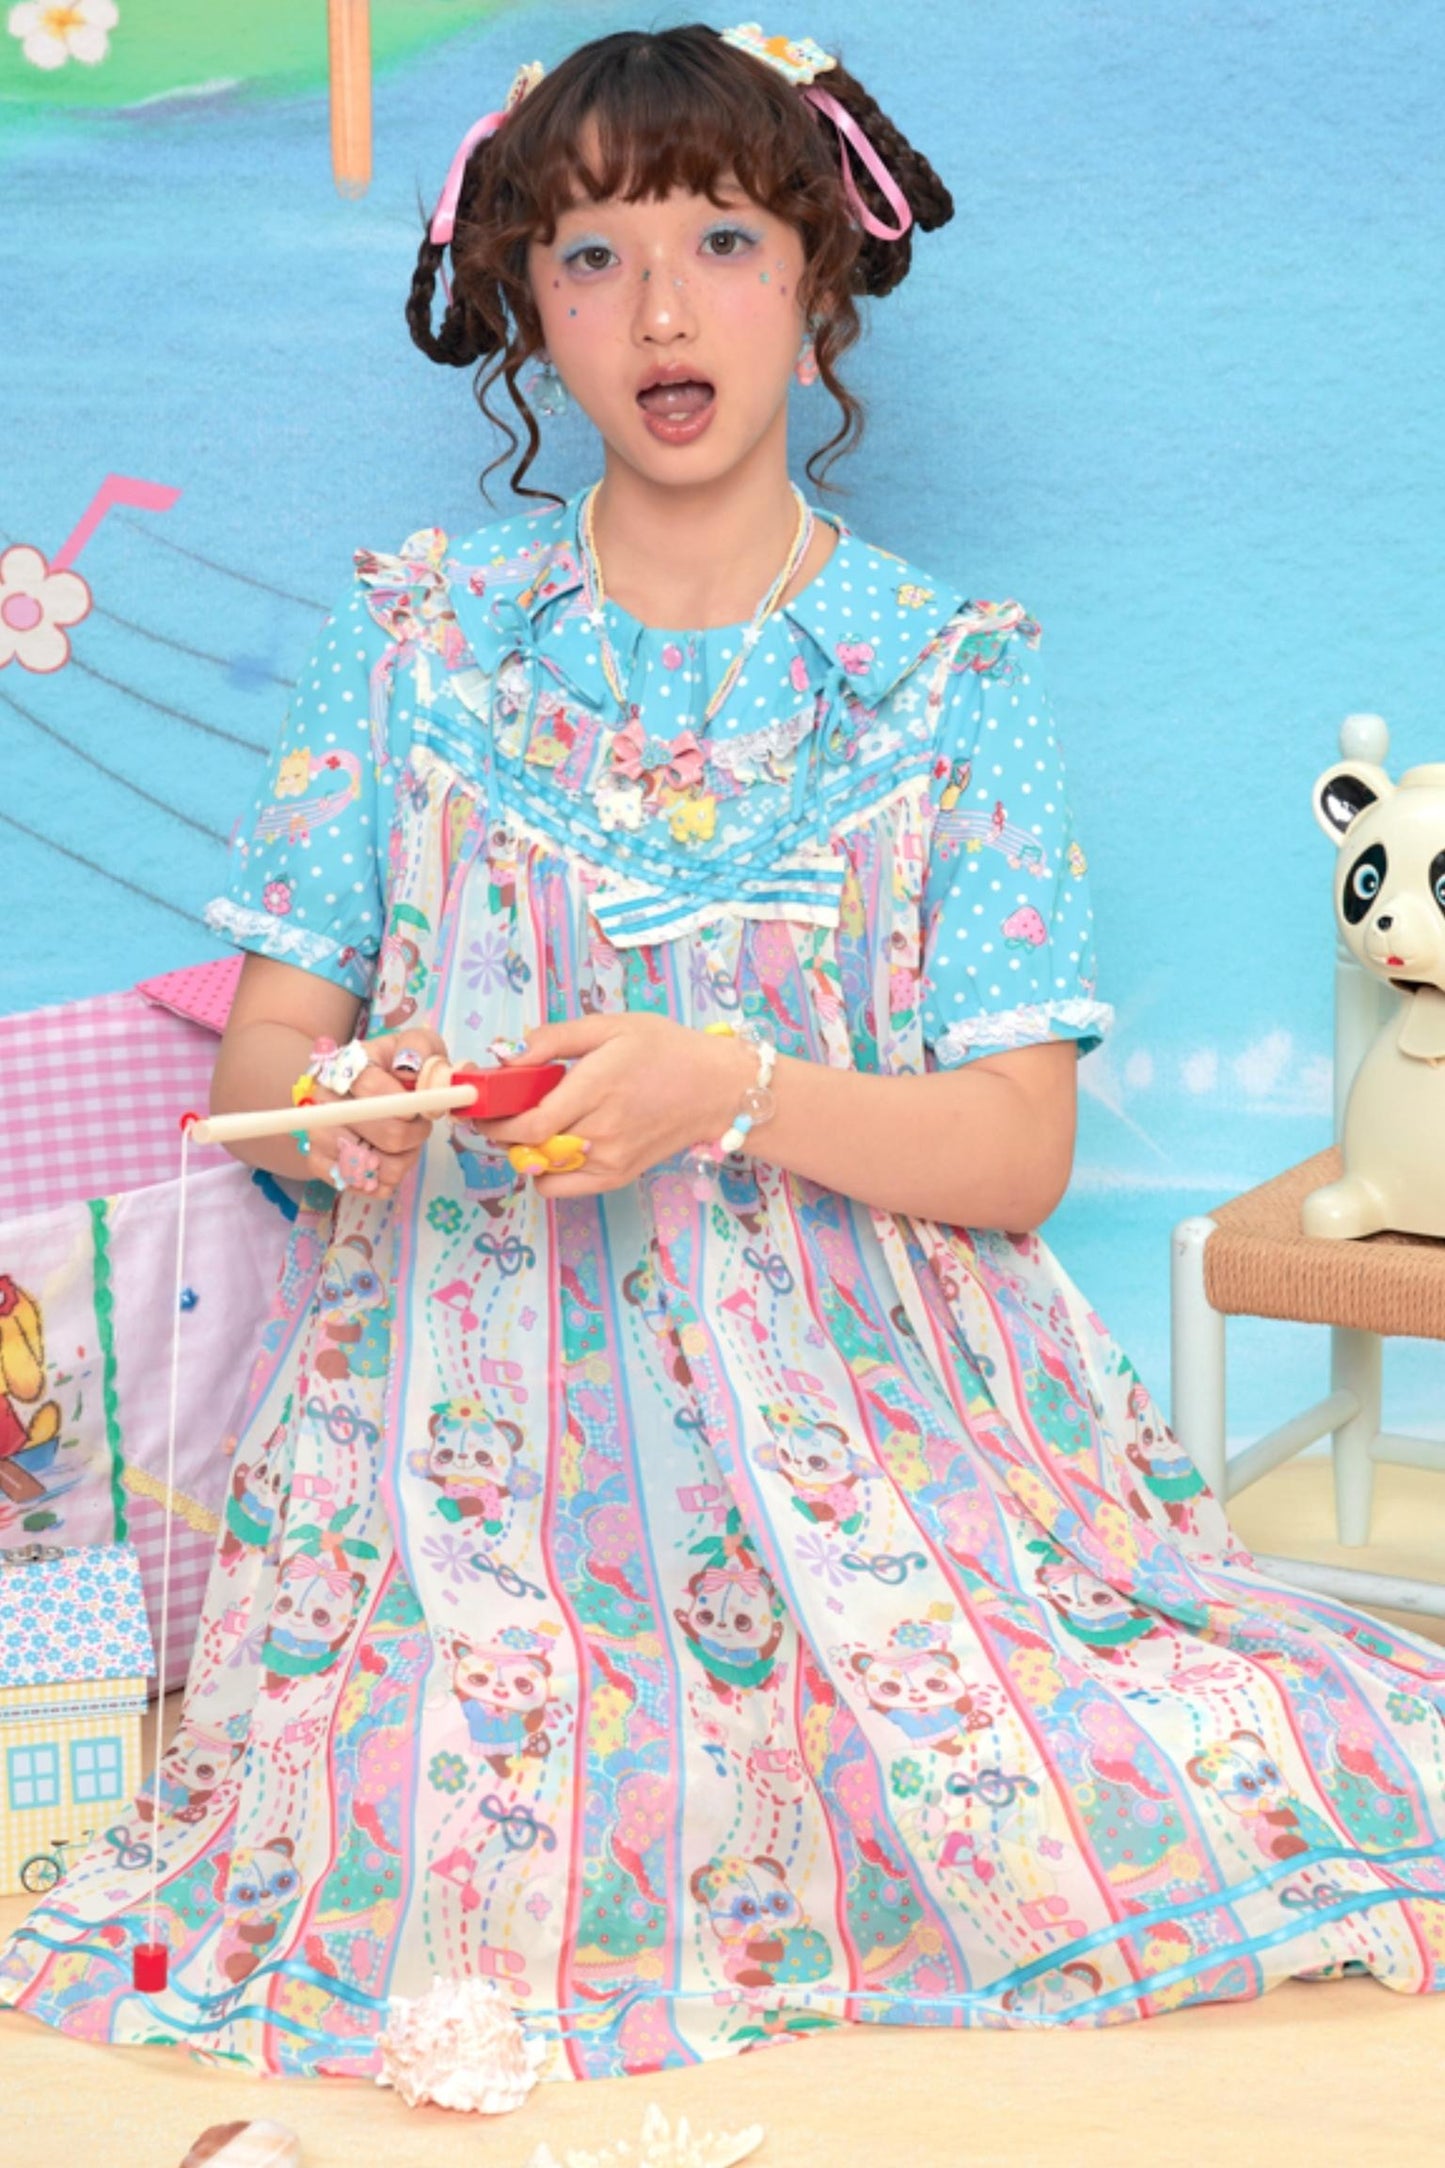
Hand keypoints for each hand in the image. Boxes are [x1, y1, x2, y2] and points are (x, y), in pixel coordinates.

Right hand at [304, 1026, 450, 1196]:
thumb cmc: (398, 1069)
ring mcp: (317, 1134)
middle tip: (419, 1125)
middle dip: (415, 1134)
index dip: (407, 1104)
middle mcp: (323, 1100)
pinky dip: (387, 1179)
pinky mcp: (318, 1164)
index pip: (373, 1088)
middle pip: (386, 1134)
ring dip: (403, 1159)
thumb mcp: (415, 1045)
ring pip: (378, 1166)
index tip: (417, 1108)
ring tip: (404, 1143)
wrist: (364, 1094)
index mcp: (346, 1066)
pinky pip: (366, 1186)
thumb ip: (418, 1049)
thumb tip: (409, 1071)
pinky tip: (388, 1159)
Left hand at [468, 1014, 753, 1198]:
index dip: (496, 1121)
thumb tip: (509, 1054)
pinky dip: (545, 1172)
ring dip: (522, 1149)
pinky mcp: (617, 1177)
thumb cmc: (665, 1051)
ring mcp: (610, 1159)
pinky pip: (561, 1186)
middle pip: (530, 1147)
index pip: (531, 1123)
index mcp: (598, 1088)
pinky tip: (552, 1147)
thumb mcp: (612, 1026)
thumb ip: (555, 1038)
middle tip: (493, 1114)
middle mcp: (602, 1130)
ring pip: (541, 1168)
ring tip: (530, 1124)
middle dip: (500, 1132)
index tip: (481, 1108)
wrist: (717, 1090)